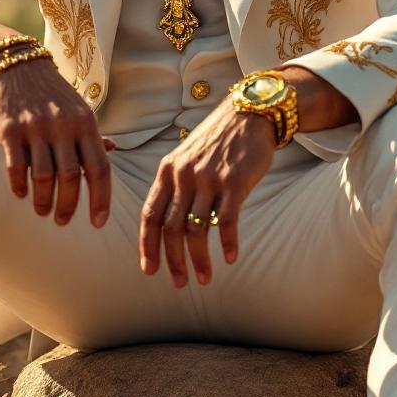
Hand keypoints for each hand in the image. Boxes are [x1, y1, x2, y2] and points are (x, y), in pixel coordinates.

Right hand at [0, 57, 114, 226]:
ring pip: (43, 177)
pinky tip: (22, 194)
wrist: (16, 65)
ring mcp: (36, 128)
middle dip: (68, 206)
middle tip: (63, 220)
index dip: (101, 199)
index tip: (99, 222)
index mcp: (86, 124)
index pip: (100, 169)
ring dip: (43, 201)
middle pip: (71, 178)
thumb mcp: (79, 109)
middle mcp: (64, 126)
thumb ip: (93, 134)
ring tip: (43, 211)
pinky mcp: (10, 130)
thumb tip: (113, 151)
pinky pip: (16, 168)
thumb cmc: (52, 93)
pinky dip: (20, 186)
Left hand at [139, 97, 276, 287]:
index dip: (147, 245)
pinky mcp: (234, 182)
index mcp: (167, 171)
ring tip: (204, 278)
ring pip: (196, 229)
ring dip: (199, 259)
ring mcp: (208, 179)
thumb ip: (176, 186)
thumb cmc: (217, 140)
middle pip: (171, 228)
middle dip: (173, 261)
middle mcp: (184, 176)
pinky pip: (227, 220)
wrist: (249, 113)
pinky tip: (230, 258)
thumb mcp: (186, 157)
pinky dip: (226, 243)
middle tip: (179, 283)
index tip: (149, 269)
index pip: (150, 215)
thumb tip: (168, 225)